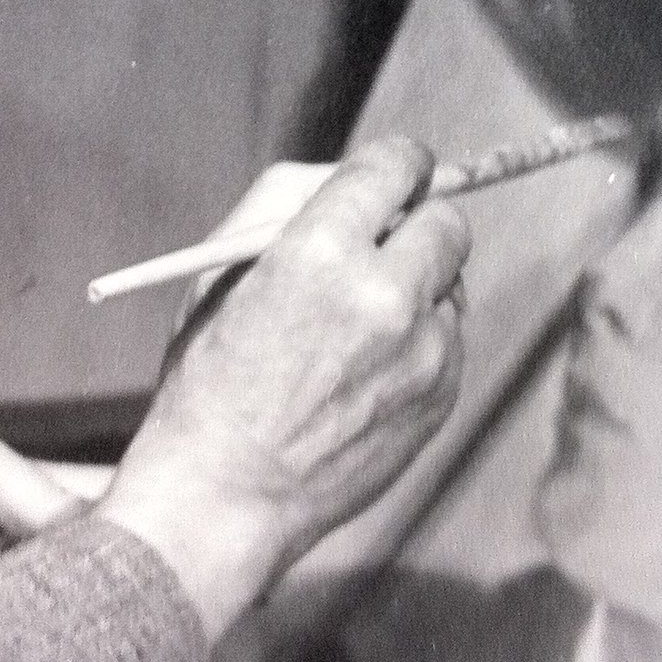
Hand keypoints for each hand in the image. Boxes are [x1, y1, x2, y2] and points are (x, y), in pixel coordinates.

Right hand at [98, 137, 469, 641]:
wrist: (224, 496)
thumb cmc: (209, 379)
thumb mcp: (220, 273)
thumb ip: (289, 209)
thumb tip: (355, 175)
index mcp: (320, 250)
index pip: (398, 165)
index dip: (398, 165)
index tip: (394, 175)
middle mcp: (385, 294)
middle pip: (447, 221)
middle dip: (417, 223)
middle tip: (386, 244)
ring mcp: (423, 352)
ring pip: (451, 285)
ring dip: (419, 290)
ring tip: (356, 331)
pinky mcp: (442, 397)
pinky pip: (449, 342)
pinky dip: (419, 344)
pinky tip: (363, 376)